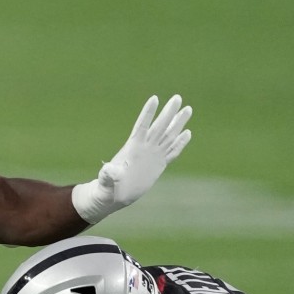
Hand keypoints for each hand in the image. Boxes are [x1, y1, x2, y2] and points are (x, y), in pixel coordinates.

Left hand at [71, 95, 192, 224]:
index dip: (148, 113)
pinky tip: (187, 133)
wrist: (114, 196)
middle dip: (168, 113)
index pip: (142, 126)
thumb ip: (108, 175)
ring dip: (178, 123)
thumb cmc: (107, 189)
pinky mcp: (158, 164)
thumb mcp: (106, 182)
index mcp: (132, 149)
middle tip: (177, 97)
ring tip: (187, 109)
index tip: (154, 99)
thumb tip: (109, 170)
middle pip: (159, 127)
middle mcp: (144, 148)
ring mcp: (152, 155)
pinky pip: (172, 152)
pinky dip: (180, 143)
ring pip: (168, 136)